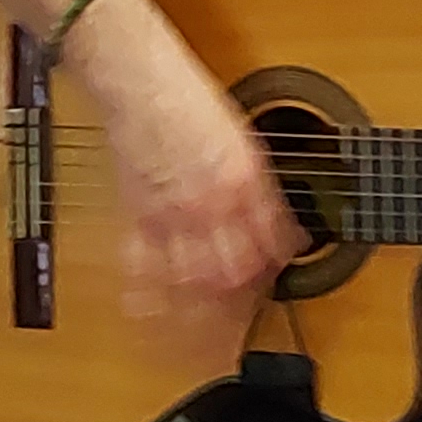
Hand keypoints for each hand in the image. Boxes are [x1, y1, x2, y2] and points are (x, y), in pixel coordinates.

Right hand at [67, 7, 304, 323]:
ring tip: (207, 344)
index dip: (282, 263)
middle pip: (237, 271)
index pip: (273, 238)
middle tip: (249, 323)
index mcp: (245, 179)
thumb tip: (280, 225)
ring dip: (202, 316)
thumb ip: (259, 186)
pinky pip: (143, 265)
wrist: (139, 77)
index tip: (283, 273)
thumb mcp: (244, 136)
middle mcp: (212, 202)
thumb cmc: (190, 97)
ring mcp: (173, 212)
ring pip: (194, 280)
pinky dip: (147, 297)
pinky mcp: (138, 213)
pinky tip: (151, 317)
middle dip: (246, 303)